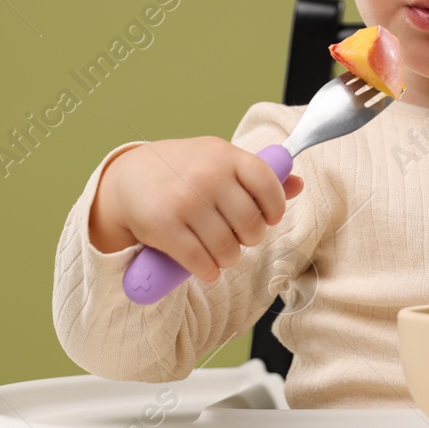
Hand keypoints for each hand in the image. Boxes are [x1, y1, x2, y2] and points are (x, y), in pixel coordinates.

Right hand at [89, 137, 304, 282]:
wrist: (130, 177)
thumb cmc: (185, 170)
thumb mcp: (220, 161)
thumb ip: (257, 175)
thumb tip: (298, 184)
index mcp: (225, 155)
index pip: (268, 184)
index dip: (275, 207)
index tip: (269, 218)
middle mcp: (207, 176)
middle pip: (251, 224)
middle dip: (250, 238)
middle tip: (239, 237)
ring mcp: (184, 201)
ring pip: (228, 248)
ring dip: (229, 258)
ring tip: (222, 252)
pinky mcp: (164, 226)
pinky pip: (201, 262)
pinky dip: (208, 271)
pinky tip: (207, 268)